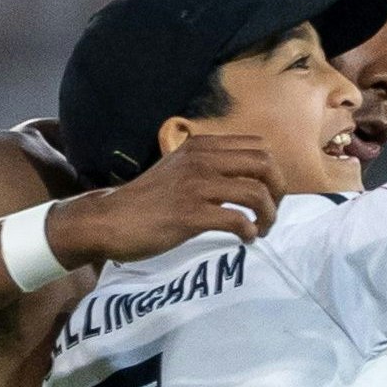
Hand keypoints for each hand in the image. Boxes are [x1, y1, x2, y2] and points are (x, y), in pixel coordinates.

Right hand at [45, 134, 278, 265]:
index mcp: (201, 146)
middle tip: (270, 213)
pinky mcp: (190, 215)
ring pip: (256, 192)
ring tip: (260, 230)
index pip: (258, 146)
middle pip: (265, 165)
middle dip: (278, 191)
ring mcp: (196, 186)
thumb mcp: (177, 169)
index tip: (269, 194)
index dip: (273, 172)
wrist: (108, 221)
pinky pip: (237, 219)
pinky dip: (248, 232)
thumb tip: (243, 177)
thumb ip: (207, 166)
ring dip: (268, 215)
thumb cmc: (144, 201)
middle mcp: (202, 160)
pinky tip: (245, 239)